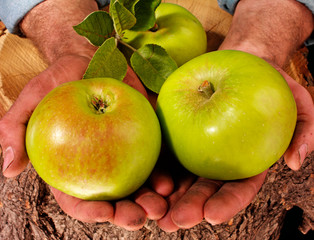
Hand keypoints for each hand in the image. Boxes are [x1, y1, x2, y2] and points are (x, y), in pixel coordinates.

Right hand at [0, 54, 166, 229]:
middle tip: (140, 216)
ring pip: (139, 187)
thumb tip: (9, 170)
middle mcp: (100, 166)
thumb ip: (16, 130)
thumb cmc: (61, 79)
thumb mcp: (34, 98)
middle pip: (114, 200)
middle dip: (126, 214)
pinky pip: (156, 162)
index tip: (105, 214)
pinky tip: (171, 181)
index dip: (90, 211)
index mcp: (72, 165)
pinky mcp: (144, 140)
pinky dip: (164, 175)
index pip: (78, 199)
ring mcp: (124, 155)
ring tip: (161, 204)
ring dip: (150, 201)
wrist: (94, 57)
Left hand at [152, 0, 313, 229]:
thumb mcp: (298, 102)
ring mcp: (197, 147)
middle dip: (190, 207)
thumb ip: (303, 131)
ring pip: (180, 176)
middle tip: (175, 221)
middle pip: (204, 188)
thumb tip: (295, 162)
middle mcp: (219, 160)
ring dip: (166, 196)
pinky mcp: (179, 132)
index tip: (212, 214)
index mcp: (246, 162)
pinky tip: (145, 179)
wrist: (243, 60)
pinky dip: (156, 167)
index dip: (226, 203)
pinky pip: (166, 150)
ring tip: (153, 211)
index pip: (237, 189)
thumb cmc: (272, 83)